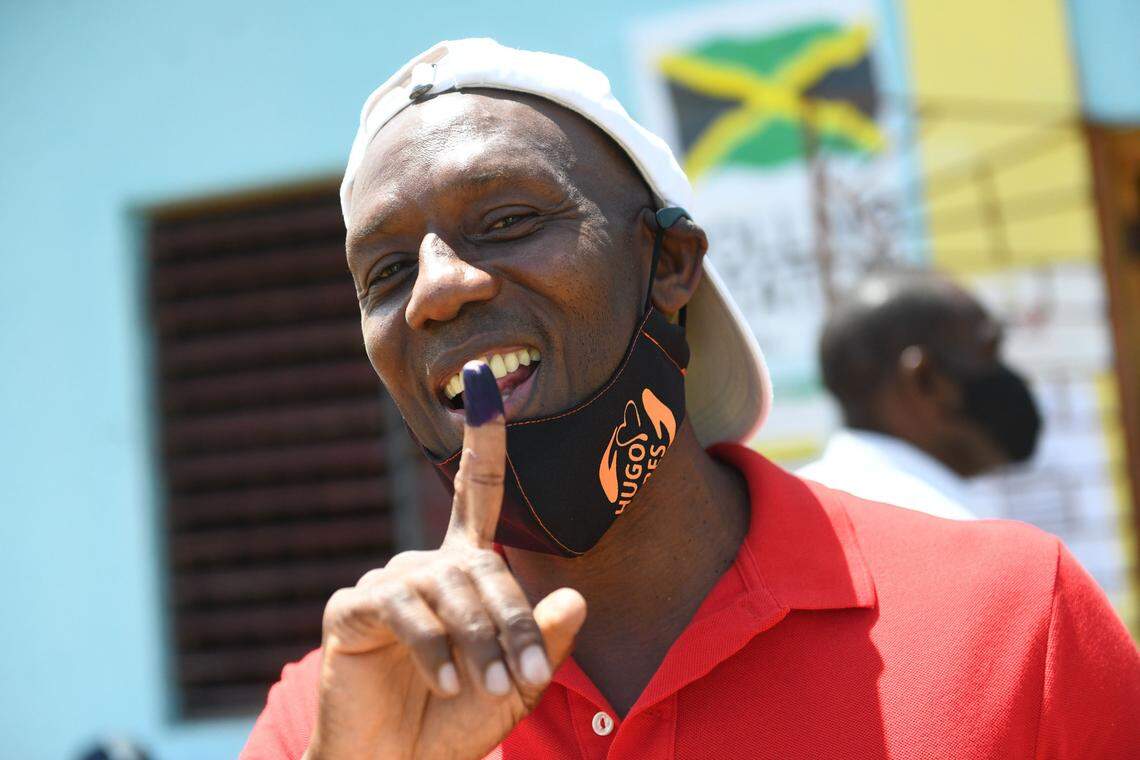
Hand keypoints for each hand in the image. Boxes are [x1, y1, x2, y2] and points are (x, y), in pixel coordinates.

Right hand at [305, 361, 587, 759]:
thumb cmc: (455, 722)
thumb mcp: (513, 684)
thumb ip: (542, 642)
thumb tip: (577, 597)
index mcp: (462, 570)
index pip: (474, 493)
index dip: (483, 443)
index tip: (487, 387)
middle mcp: (424, 566)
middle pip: (478, 564)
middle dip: (507, 620)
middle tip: (525, 675)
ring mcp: (386, 584)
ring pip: (443, 587)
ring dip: (474, 639)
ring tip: (486, 687)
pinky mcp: (352, 611)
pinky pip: (401, 609)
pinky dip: (431, 645)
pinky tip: (446, 681)